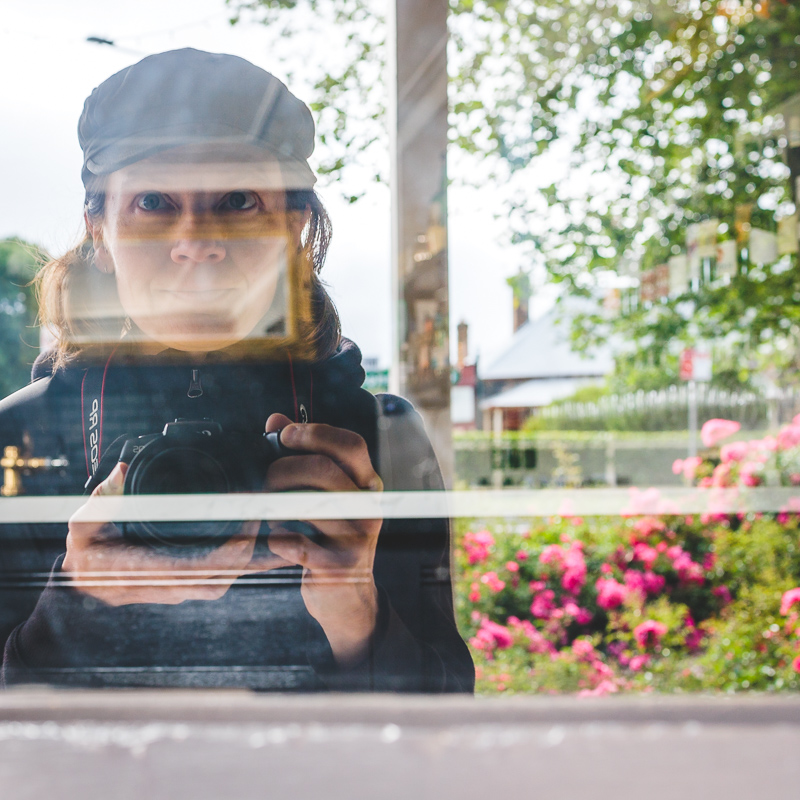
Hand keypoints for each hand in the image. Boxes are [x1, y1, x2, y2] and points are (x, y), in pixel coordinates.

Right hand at [62, 462, 288, 605]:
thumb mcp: (84, 523)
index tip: (247, 528)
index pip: (194, 568)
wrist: (82, 584)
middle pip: (220, 577)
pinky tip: (254, 540)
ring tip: (264, 522)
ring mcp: (177, 590)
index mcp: (143, 571)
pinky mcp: (185, 587)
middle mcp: (165, 586)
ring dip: (249, 557)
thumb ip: (103, 497)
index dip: (227, 552)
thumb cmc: (86, 552)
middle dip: (249, 550)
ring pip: (224, 580)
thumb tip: (120, 470)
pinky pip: (219, 579)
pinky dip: (240, 562)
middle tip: (265, 515)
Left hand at [256, 413, 382, 668]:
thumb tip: (275, 420)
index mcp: (367, 485)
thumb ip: (303, 455)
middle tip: (265, 477)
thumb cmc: (329, 538)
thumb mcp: (325, 496)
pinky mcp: (339, 567)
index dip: (316, 433)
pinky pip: (297, 543)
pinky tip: (274, 538)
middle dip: (284, 467)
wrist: (347, 597)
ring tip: (266, 510)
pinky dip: (277, 538)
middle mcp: (368, 507)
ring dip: (276, 504)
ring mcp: (357, 538)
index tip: (285, 435)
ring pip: (308, 505)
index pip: (351, 445)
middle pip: (326, 470)